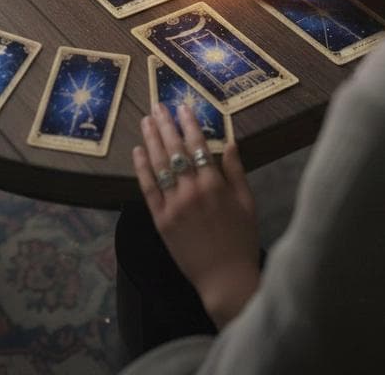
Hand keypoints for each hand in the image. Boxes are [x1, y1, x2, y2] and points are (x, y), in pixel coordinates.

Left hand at [133, 103, 259, 327]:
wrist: (225, 279)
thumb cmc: (241, 240)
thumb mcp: (247, 202)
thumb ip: (236, 171)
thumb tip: (229, 141)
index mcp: (214, 184)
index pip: (198, 145)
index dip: (189, 124)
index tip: (183, 106)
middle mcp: (192, 191)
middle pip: (174, 150)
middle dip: (166, 125)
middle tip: (158, 105)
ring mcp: (174, 205)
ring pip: (159, 165)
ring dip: (151, 140)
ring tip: (146, 121)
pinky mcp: (161, 220)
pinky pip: (148, 189)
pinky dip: (142, 168)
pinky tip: (138, 151)